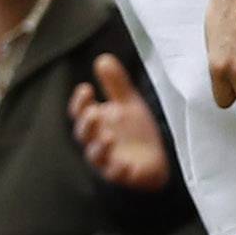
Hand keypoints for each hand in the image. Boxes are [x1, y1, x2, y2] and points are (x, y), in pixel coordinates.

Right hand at [70, 52, 169, 189]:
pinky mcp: (124, 176)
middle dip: (87, 125)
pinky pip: (118, 176)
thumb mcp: (128, 103)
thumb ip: (115, 83)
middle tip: (93, 113)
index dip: (80, 102)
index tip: (87, 89)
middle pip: (84, 134)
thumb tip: (102, 58)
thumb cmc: (134, 130)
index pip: (80, 112)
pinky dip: (120, 171)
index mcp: (96, 123)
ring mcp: (108, 161)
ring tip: (107, 136)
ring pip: (96, 156)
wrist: (155, 158)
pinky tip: (126, 165)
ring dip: (100, 147)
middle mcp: (96, 142)